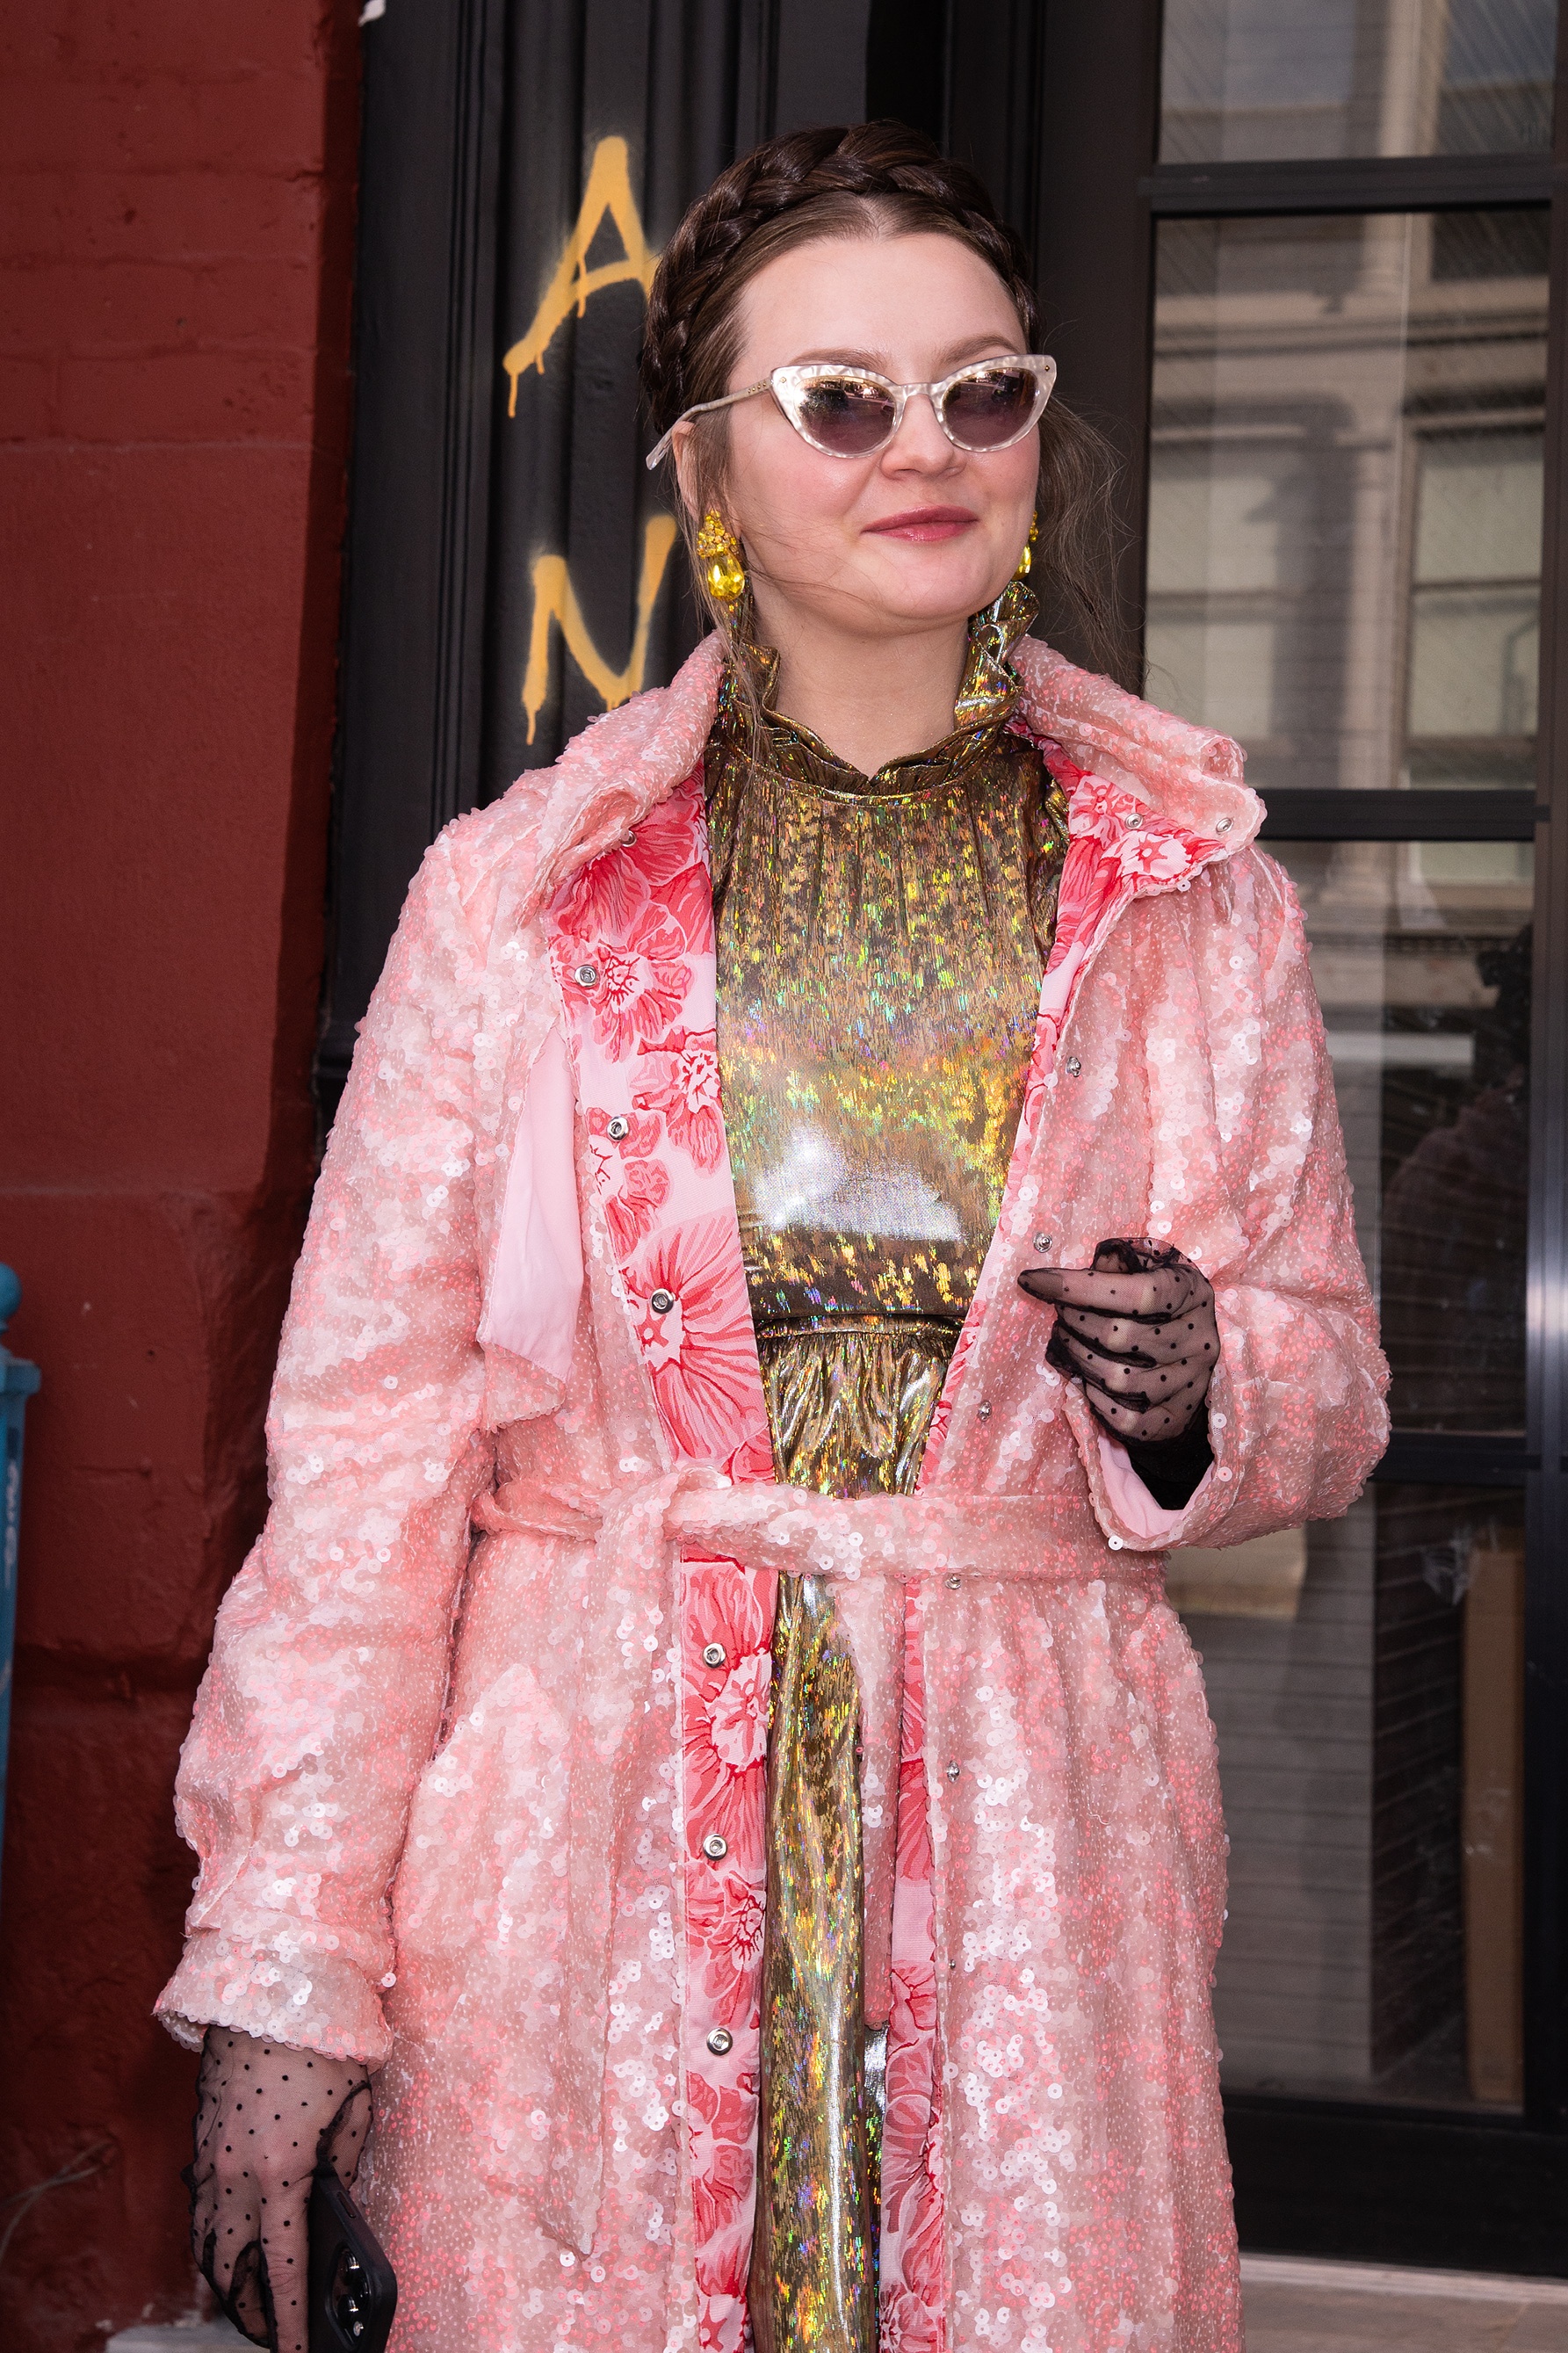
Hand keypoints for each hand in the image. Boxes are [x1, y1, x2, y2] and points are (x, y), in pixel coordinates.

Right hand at [186, 2027, 371, 2352]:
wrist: (267, 1986)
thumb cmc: (322, 2040)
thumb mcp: (354, 2107)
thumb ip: (344, 2164)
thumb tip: (334, 2203)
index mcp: (281, 2170)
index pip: (284, 2267)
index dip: (287, 2320)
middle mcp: (236, 2174)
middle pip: (232, 2271)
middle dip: (251, 2313)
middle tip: (273, 2334)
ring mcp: (210, 2159)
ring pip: (205, 2247)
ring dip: (224, 2283)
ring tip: (250, 2304)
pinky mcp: (200, 2140)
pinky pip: (198, 2210)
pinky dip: (209, 2242)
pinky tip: (228, 2248)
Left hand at [1019, 1237, 1218, 1445]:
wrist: (1194, 1357)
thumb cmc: (1161, 1305)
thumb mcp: (1150, 1271)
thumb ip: (1117, 1265)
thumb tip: (1071, 1276)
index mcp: (1192, 1294)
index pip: (1137, 1292)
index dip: (1081, 1287)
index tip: (1034, 1280)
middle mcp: (1198, 1339)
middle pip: (1120, 1336)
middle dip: (1075, 1323)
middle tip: (1059, 1315)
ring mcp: (1189, 1382)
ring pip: (1118, 1378)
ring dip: (1078, 1358)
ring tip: (1066, 1341)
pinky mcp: (1175, 1418)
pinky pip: (1125, 1417)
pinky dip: (1094, 1398)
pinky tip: (1085, 1378)